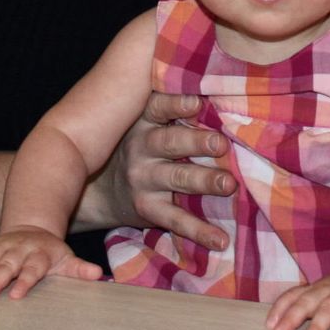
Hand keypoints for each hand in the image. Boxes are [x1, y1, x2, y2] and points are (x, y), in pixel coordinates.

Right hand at [0, 226, 103, 299]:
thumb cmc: (51, 252)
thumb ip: (79, 269)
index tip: (15, 295)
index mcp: (40, 254)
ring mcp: (3, 246)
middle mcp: (20, 249)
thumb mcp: (67, 259)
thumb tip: (98, 275)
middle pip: (7, 265)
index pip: (32, 269)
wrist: (34, 228)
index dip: (24, 281)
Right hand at [86, 92, 235, 251]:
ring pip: (175, 179)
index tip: (198, 102)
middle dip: (196, 142)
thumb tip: (219, 90)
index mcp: (142, 121)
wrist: (99, 190)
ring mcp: (143, 180)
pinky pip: (175, 220)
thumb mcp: (143, 122)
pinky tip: (221, 240)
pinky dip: (199, 231)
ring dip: (204, 181)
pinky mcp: (148, 209)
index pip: (158, 107)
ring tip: (229, 184)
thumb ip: (173, 108)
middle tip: (221, 143)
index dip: (177, 103)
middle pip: (169, 143)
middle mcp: (140, 148)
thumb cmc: (138, 146)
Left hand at [266, 268, 329, 329]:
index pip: (293, 296)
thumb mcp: (318, 292)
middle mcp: (327, 292)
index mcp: (314, 290)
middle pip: (307, 302)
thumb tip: (274, 329)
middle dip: (292, 317)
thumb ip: (301, 304)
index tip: (269, 326)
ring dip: (318, 325)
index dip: (279, 309)